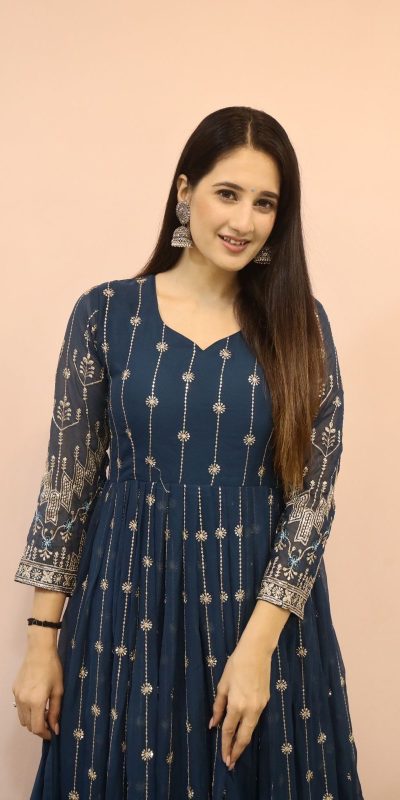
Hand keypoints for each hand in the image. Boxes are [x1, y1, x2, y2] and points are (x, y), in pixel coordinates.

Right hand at [12, 642, 63, 740]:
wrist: (39, 650)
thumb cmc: (53, 668)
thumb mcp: (58, 690)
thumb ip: (56, 711)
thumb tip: (55, 728)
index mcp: (36, 702)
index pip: (37, 727)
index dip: (45, 734)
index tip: (52, 733)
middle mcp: (23, 701)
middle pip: (28, 725)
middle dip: (38, 728)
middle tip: (50, 721)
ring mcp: (17, 695)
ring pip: (22, 718)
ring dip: (31, 719)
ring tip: (43, 711)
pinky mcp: (14, 689)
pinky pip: (19, 706)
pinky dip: (26, 710)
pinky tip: (36, 701)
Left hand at [209, 641, 271, 769]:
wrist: (257, 652)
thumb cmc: (236, 665)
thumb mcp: (223, 685)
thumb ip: (218, 706)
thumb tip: (213, 724)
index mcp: (237, 704)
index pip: (229, 730)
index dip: (225, 746)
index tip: (224, 759)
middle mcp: (250, 709)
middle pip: (244, 737)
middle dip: (237, 751)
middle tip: (231, 764)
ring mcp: (260, 706)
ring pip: (251, 729)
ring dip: (243, 741)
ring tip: (236, 751)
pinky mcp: (266, 701)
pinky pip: (255, 719)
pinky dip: (249, 728)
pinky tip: (244, 731)